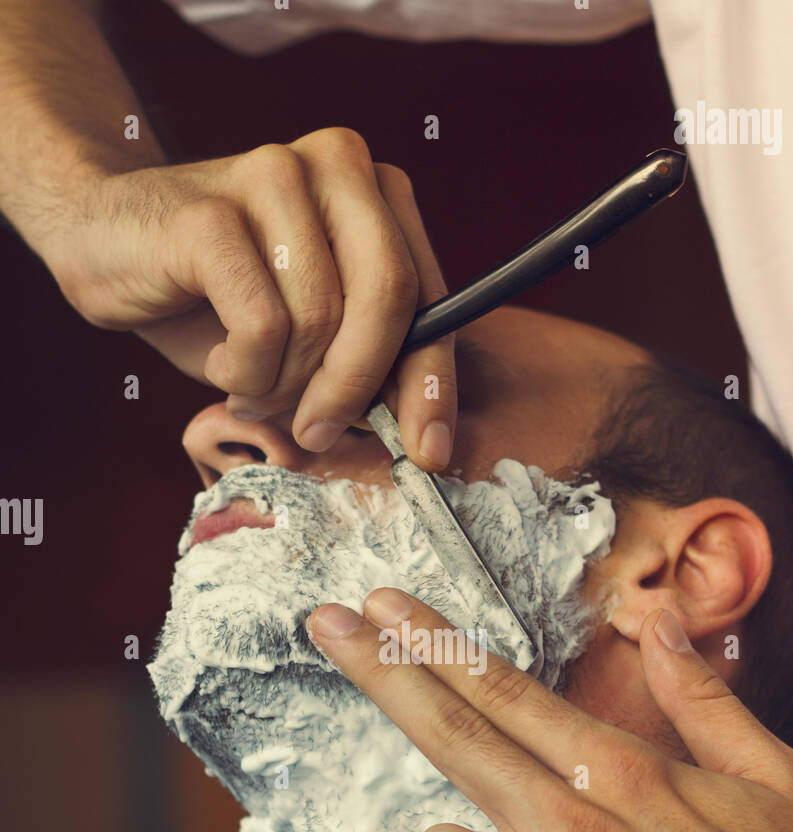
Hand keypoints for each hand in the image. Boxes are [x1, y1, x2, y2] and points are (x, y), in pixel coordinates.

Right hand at [43, 130, 454, 466]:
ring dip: (283, 385)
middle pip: (388, 298)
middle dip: (357, 387)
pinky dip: (243, 371)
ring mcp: (273, 176)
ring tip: (249, 388)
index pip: (430, 297)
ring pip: (319, 320)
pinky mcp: (212, 211)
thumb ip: (367, 360)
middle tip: (318, 435)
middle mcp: (337, 165)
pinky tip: (218, 364)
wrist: (104, 239)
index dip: (433, 382)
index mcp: (376, 191)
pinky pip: (261, 325)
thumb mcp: (309, 332)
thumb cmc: (216, 292)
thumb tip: (420, 432)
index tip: (430, 451)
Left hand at [306, 588, 792, 831]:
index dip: (431, 640)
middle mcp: (575, 825)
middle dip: (379, 668)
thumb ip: (698, 694)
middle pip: (450, 732)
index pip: (504, 688)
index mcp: (624, 770)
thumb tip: (658, 618)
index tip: (379, 605)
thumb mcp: (769, 772)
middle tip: (324, 626)